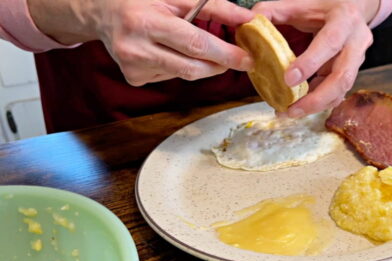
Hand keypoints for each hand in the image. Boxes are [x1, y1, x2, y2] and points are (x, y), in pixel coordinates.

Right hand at [29, 0, 254, 85]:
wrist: (103, 15)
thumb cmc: (143, 1)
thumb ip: (212, 7)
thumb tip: (245, 19)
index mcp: (145, 22)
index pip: (194, 44)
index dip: (224, 53)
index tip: (246, 58)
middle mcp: (135, 48)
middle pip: (191, 67)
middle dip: (219, 64)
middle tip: (238, 60)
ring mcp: (133, 68)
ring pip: (183, 73)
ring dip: (199, 63)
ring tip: (191, 45)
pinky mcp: (134, 79)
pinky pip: (171, 76)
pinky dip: (179, 65)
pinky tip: (167, 51)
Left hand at [252, 0, 376, 116]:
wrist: (352, 8)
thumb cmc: (323, 6)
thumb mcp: (300, 2)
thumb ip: (273, 11)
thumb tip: (249, 24)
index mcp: (344, 19)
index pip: (330, 42)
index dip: (311, 62)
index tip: (288, 80)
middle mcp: (356, 42)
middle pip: (342, 77)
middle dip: (316, 98)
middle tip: (290, 110)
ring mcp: (357, 60)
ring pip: (341, 91)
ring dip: (315, 106)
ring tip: (289, 113)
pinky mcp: (351, 73)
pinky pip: (336, 94)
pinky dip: (318, 104)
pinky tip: (298, 108)